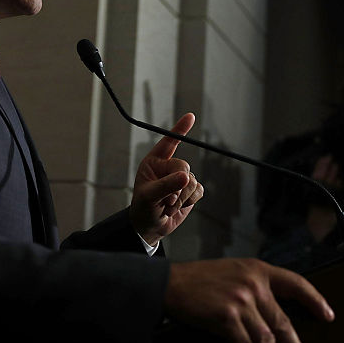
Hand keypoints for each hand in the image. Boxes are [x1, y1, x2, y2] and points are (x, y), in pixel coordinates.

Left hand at [130, 113, 203, 245]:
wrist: (150, 227)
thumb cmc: (143, 208)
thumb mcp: (149, 196)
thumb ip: (166, 186)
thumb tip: (187, 177)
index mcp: (154, 162)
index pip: (168, 142)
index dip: (179, 129)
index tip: (191, 116)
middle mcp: (168, 167)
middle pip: (183, 166)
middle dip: (176, 186)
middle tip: (165, 200)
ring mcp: (181, 178)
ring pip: (192, 181)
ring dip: (181, 198)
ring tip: (167, 205)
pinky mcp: (191, 191)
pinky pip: (199, 190)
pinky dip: (190, 201)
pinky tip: (178, 207)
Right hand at [164, 258, 333, 342]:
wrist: (168, 283)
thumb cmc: (198, 279)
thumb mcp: (232, 272)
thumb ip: (254, 285)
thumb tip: (274, 314)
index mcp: (257, 269)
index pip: (295, 283)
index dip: (314, 300)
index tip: (327, 316)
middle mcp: (253, 284)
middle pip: (282, 322)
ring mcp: (240, 301)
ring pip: (266, 340)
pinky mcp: (226, 317)